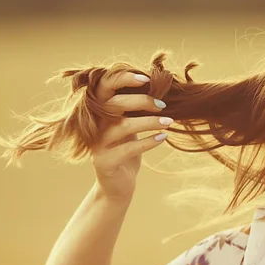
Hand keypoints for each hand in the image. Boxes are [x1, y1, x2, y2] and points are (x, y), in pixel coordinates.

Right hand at [91, 71, 171, 201]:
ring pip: (123, 126)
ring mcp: (97, 144)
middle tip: (163, 104)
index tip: (146, 78)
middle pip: (114, 104)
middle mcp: (94, 126)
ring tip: (169, 121)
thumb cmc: (126, 152)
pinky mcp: (104, 162)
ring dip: (149, 122)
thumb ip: (134, 110)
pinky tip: (163, 137)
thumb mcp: (129, 128)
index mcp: (99, 113)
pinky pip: (128, 149)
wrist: (117, 186)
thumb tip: (158, 87)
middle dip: (141, 100)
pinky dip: (148, 141)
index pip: (104, 88)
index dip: (122, 79)